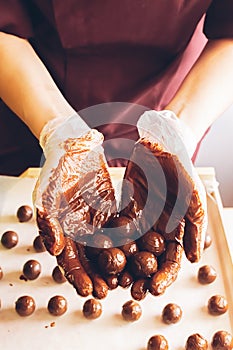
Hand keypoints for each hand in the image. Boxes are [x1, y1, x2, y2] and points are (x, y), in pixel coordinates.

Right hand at [34, 114, 116, 295]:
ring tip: (129, 278)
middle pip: (89, 260)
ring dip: (117, 265)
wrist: (74, 146)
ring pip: (108, 248)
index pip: (69, 260)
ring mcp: (96, 222)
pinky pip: (122, 230)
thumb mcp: (47, 193)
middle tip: (111, 292)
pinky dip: (130, 242)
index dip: (77, 276)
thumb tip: (55, 250)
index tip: (89, 291)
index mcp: (62, 230)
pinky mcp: (112, 212)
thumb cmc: (57, 168)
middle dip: (99, 277)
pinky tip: (141, 253)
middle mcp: (79, 230)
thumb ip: (49, 222)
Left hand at [118, 110, 206, 295]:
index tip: (153, 290)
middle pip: (149, 260)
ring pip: (130, 249)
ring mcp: (140, 221)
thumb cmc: (181, 172)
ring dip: (124, 266)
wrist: (160, 146)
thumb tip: (194, 260)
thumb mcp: (194, 200)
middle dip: (141, 277)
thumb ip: (195, 229)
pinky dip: (110, 243)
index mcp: (176, 231)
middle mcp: (157, 230)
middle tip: (131, 292)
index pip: (171, 261)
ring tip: (114, 280)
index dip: (164, 277)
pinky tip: (101, 255)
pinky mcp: (124, 210)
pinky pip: (116, 230)